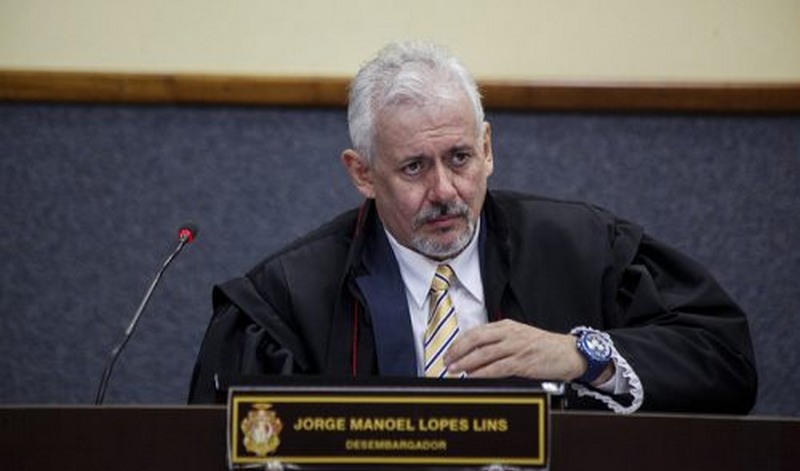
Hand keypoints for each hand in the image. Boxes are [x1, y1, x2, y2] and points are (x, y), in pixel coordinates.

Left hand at [443, 319, 585, 381]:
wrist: (569, 352)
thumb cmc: (543, 347)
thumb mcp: (518, 337)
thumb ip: (498, 342)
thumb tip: (473, 355)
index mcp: (506, 326)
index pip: (476, 332)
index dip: (459, 343)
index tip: (449, 353)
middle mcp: (510, 334)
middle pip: (476, 339)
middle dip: (458, 351)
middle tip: (447, 361)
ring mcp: (517, 347)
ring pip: (485, 353)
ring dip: (466, 362)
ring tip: (454, 370)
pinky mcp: (524, 362)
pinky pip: (499, 367)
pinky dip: (484, 371)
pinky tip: (473, 375)